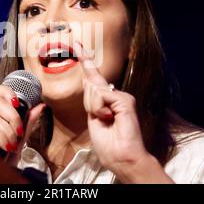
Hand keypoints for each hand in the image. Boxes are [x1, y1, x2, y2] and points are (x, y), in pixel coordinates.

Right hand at [0, 83, 45, 155]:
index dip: (7, 92)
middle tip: (19, 133)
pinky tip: (5, 147)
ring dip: (8, 132)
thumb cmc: (3, 159)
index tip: (17, 103)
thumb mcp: (18, 138)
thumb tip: (40, 105)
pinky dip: (0, 137)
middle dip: (14, 117)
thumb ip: (28, 122)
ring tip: (12, 145)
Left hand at [73, 41, 170, 182]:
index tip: (79, 46)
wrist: (121, 157)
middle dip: (89, 103)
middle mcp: (115, 95)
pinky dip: (100, 109)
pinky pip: (101, 95)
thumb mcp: (93, 119)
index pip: (94, 77)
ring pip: (94, 91)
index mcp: (107, 100)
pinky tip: (109, 118)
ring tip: (106, 121)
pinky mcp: (125, 100)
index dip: (86, 62)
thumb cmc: (108, 144)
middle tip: (102, 120)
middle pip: (90, 85)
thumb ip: (91, 100)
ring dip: (94, 109)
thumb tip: (88, 80)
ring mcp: (121, 97)